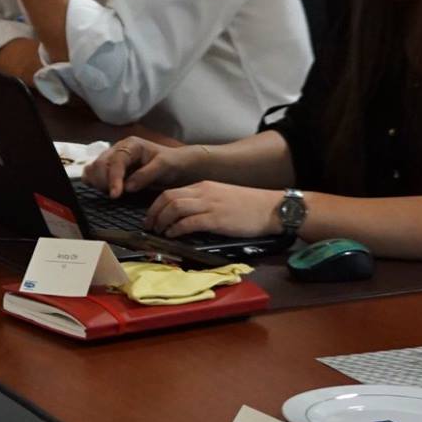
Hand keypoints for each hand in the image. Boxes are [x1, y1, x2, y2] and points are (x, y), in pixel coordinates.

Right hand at [84, 137, 200, 197]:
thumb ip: (146, 175)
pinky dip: (94, 183)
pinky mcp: (109, 169)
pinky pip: (92, 174)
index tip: (115, 195)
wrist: (177, 166)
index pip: (115, 161)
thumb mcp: (164, 166)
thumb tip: (127, 187)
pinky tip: (106, 190)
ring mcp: (111, 159)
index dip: (113, 178)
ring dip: (98, 183)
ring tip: (113, 193)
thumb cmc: (172, 163)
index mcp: (131, 145)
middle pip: (99, 164)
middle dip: (103, 181)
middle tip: (115, 196)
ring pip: (93, 169)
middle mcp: (117, 150)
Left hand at [143, 181, 281, 239]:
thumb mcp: (221, 196)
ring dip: (162, 220)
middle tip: (149, 225)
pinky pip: (189, 222)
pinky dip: (176, 229)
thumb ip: (203, 201)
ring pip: (175, 207)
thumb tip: (184, 215)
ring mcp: (210, 205)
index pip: (171, 192)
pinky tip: (172, 235)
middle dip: (153, 213)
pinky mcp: (216, 219)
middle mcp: (204, 192)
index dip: (156, 205)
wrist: (272, 208)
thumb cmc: (249, 205)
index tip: (152, 217)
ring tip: (158, 231)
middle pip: (168, 198)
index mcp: (203, 186)